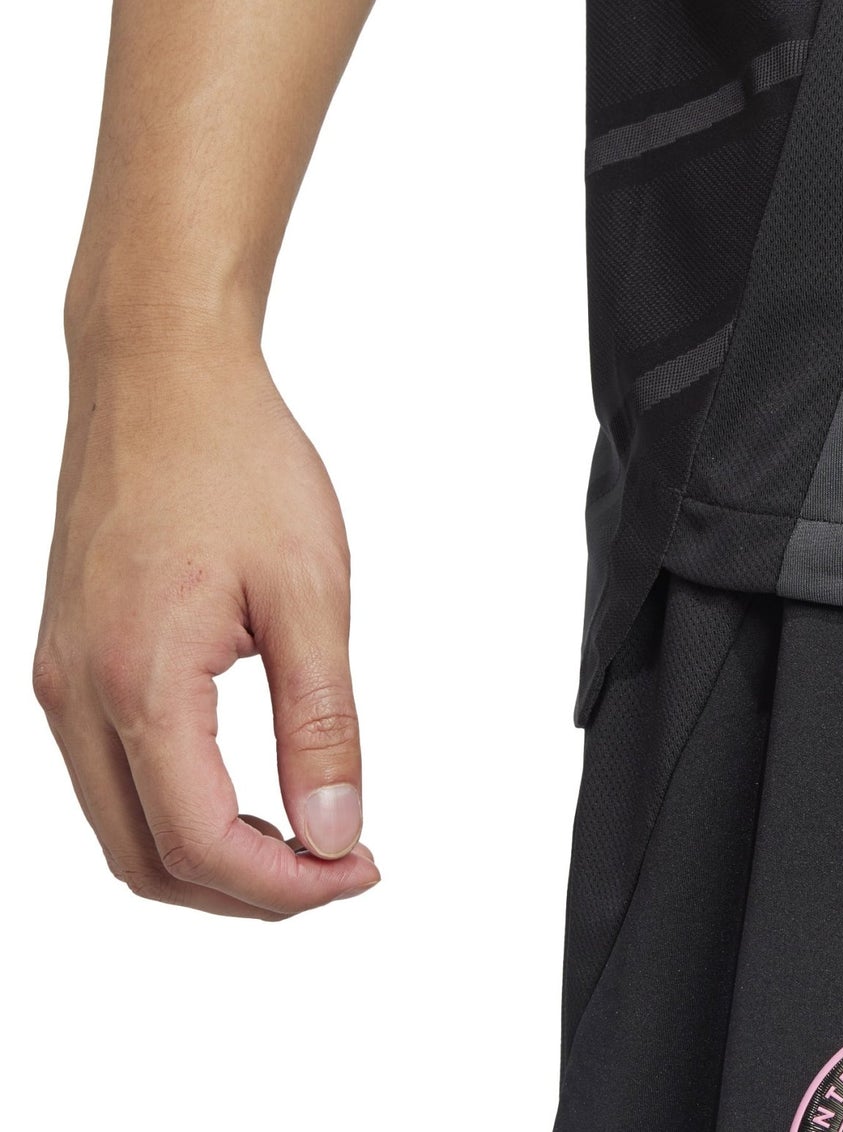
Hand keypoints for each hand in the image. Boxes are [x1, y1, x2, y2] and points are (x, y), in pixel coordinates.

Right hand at [33, 340, 380, 918]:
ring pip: (121, 824)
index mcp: (138, 682)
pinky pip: (110, 771)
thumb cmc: (235, 460)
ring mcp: (58, 677)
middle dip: (248, 890)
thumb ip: (321, 724)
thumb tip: (331, 832)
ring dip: (210, 854)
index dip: (287, 884)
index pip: (201, 845)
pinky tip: (245, 787)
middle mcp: (74, 694)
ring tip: (304, 836)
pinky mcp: (66, 656)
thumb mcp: (308, 594)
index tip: (360, 870)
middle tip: (340, 866)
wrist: (160, 376)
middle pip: (146, 860)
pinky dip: (176, 805)